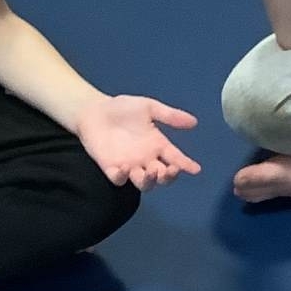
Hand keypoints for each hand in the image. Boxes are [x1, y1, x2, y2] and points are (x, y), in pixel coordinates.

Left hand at [77, 96, 201, 190]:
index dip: (186, 165)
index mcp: (157, 145)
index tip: (196, 169)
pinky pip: (118, 180)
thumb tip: (194, 122)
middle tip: (170, 169)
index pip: (175, 158)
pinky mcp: (111, 169)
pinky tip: (124, 167)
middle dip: (168, 176)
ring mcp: (129, 166)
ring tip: (151, 171)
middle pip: (162, 176)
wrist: (94, 110)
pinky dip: (122, 177)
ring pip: (144, 183)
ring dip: (150, 181)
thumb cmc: (122, 108)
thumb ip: (169, 115)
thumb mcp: (149, 107)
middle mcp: (146, 159)